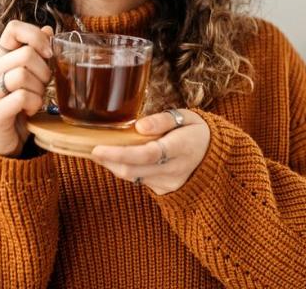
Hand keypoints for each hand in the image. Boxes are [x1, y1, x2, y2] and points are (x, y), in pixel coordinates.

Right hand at [0, 21, 53, 156]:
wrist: (2, 145)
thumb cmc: (18, 109)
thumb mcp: (29, 79)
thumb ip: (36, 55)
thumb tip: (48, 30)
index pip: (13, 29)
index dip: (36, 36)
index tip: (48, 54)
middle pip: (26, 54)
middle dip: (44, 71)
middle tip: (43, 87)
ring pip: (23, 74)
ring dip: (39, 90)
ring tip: (35, 100)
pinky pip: (22, 97)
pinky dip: (34, 104)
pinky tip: (30, 111)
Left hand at [90, 109, 209, 194]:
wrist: (214, 157)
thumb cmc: (196, 131)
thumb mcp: (186, 116)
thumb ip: (163, 120)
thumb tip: (139, 126)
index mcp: (182, 147)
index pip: (147, 154)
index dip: (120, 153)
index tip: (98, 149)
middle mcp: (175, 169)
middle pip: (134, 170)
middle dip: (108, 161)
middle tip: (91, 149)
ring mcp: (169, 183)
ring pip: (133, 177)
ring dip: (114, 165)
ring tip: (102, 152)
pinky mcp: (164, 190)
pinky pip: (138, 180)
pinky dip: (126, 169)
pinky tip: (120, 159)